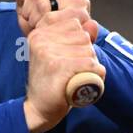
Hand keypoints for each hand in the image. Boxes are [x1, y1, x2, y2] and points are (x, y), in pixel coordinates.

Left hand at [6, 0, 97, 41]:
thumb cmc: (43, 27)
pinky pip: (50, 20)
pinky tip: (50, 34)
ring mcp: (82, 2)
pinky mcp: (83, 19)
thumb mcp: (27, 7)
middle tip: (37, 23)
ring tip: (43, 28)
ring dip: (36, 22)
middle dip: (29, 11)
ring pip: (42, 6)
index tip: (31, 9)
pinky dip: (44, 29)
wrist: (57, 51)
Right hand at [21, 7, 105, 132]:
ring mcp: (47, 52)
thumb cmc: (51, 82)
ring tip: (76, 78)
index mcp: (40, 33)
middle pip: (83, 37)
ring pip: (88, 50)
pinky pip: (89, 64)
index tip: (68, 58)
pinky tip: (84, 83)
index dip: (79, 42)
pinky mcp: (57, 66)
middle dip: (86, 54)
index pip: (75, 24)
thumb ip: (77, 37)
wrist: (38, 109)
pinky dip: (94, 75)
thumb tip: (93, 23)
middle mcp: (41, 39)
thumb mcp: (62, 55)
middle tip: (73, 71)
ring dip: (90, 66)